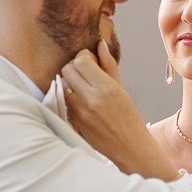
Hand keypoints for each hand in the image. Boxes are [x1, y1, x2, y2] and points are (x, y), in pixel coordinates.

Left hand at [61, 41, 177, 180]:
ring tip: (80, 88)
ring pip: (62, 85)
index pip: (80, 60)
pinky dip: (67, 97)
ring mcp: (79, 113)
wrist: (129, 147)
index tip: (90, 61)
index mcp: (106, 88)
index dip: (83, 57)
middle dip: (74, 67)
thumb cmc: (129, 118)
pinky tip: (78, 101)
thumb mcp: (122, 89)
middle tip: (84, 73)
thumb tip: (100, 44)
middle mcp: (90, 99)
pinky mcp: (73, 123)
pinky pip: (62, 101)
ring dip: (69, 83)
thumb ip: (109, 65)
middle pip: (67, 70)